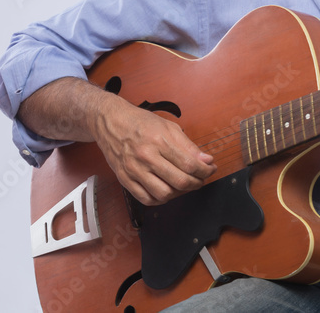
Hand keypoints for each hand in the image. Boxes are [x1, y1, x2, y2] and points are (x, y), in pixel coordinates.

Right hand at [93, 93, 214, 205]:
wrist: (109, 121)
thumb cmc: (139, 122)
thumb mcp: (167, 126)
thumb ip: (188, 146)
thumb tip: (206, 161)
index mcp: (158, 140)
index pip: (190, 164)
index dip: (205, 171)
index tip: (210, 169)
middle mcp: (145, 156)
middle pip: (180, 181)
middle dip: (196, 183)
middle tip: (199, 179)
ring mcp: (133, 169)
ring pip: (164, 194)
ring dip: (179, 193)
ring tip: (182, 184)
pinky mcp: (124, 178)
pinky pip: (146, 199)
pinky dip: (160, 199)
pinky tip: (165, 189)